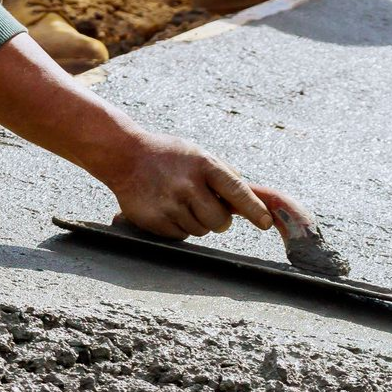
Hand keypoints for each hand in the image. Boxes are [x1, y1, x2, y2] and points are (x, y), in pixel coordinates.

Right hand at [110, 133, 273, 239]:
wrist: (125, 156)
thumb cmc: (170, 157)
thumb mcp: (200, 155)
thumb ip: (226, 176)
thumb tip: (257, 200)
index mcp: (204, 164)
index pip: (236, 191)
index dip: (254, 209)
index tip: (266, 222)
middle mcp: (187, 184)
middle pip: (220, 222)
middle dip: (219, 220)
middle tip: (206, 206)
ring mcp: (170, 204)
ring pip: (201, 231)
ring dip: (196, 222)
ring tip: (180, 201)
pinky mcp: (155, 220)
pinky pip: (181, 236)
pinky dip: (179, 227)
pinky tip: (167, 208)